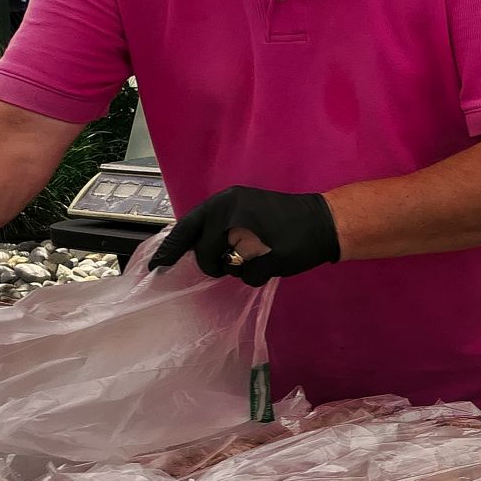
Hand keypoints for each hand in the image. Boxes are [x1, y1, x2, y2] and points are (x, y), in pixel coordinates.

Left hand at [151, 186, 339, 286]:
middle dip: (213, 264)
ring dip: (238, 268)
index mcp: (224, 202)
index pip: (186, 228)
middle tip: (231, 260)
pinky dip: (258, 275)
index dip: (170, 249)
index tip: (157, 266)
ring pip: (225, 268)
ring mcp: (247, 237)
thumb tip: (191, 246)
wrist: (323, 221)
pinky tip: (272, 260)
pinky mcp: (264, 257)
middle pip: (203, 254)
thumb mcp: (244, 208)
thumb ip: (218, 223)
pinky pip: (247, 278)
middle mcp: (230, 217)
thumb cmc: (282, 216)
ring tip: (258, 253)